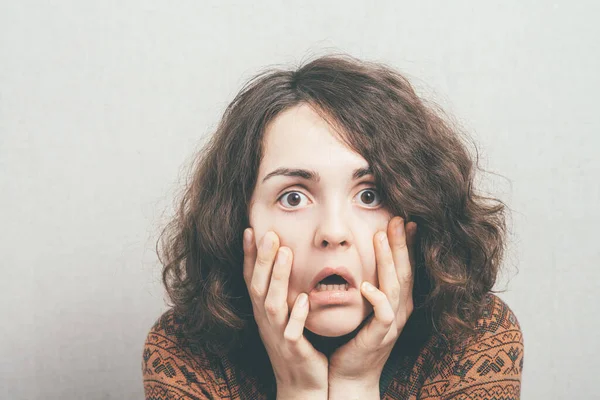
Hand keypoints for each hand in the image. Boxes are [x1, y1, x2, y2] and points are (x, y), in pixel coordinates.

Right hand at [243, 228, 328, 398]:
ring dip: (277, 277)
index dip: (248, 254)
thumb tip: (288, 258)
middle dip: (262, 258)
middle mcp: (266, 320)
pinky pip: (292, 331)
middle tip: (269, 232)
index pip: (251, 278)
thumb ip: (285, 290)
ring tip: (286, 252)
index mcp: (263, 310)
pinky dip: (297, 314)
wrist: (303, 384)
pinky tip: (303, 298)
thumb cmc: (297, 345)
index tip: (250, 229)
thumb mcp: (286, 315)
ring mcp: (277, 334)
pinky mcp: (293, 350)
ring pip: (272, 303)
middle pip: (258, 285)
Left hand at [328, 216, 417, 386]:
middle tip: (398, 218)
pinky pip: (383, 314)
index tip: (404, 219)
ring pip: (395, 287)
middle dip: (401, 244)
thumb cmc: (354, 337)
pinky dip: (376, 298)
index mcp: (397, 301)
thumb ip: (367, 283)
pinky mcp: (380, 336)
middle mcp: (400, 310)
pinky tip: (365, 285)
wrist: (350, 373)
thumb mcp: (364, 306)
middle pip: (404, 271)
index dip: (406, 244)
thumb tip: (358, 258)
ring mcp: (392, 323)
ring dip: (388, 261)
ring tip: (380, 237)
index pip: (405, 266)